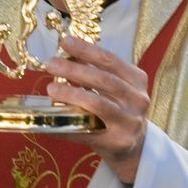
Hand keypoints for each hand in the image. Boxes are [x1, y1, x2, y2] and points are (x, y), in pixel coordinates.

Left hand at [46, 35, 149, 183]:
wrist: (133, 145)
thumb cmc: (118, 109)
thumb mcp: (113, 87)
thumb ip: (94, 70)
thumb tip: (66, 53)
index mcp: (137, 80)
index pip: (110, 60)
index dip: (87, 49)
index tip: (65, 42)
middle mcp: (137, 100)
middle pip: (103, 80)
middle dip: (74, 70)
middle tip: (51, 64)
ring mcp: (129, 122)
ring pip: (97, 104)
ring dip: (71, 94)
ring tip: (51, 88)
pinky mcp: (117, 142)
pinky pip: (87, 131)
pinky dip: (66, 125)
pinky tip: (50, 120)